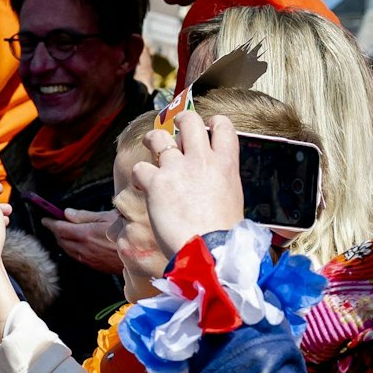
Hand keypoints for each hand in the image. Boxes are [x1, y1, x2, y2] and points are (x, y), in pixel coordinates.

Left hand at [42, 208, 126, 273]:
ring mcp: (89, 259)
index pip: (60, 228)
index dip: (50, 223)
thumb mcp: (107, 216)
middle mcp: (84, 248)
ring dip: (64, 241)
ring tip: (66, 233)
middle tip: (56, 223)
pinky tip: (78, 245)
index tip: (46, 219)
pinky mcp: (94, 266)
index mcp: (86, 234)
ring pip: (68, 250)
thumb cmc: (128, 232)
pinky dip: (72, 249)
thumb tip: (68, 213)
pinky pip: (77, 257)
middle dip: (56, 232)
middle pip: (61, 240)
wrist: (141, 254)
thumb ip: (85, 215)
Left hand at [131, 111, 243, 257]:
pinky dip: (139, 176)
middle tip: (173, 130)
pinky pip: (140, 168)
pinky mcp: (156, 183)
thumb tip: (210, 181)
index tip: (207, 129)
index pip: (223, 125)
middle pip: (189, 120)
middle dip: (180, 120)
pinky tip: (142, 186)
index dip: (213, 123)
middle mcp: (201, 159)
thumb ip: (220, 181)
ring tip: (150, 146)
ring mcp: (177, 168)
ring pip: (159, 137)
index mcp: (226, 163)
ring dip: (153, 139)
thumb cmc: (222, 234)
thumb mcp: (233, 198)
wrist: (209, 252)